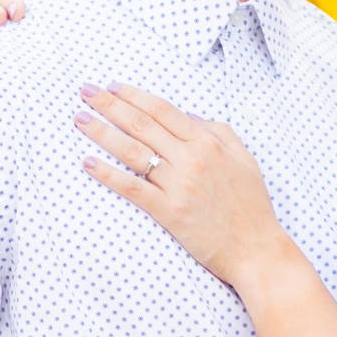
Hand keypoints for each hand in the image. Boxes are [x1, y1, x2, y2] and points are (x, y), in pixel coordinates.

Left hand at [75, 83, 287, 291]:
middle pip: (142, 124)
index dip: (134, 96)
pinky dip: (108, 174)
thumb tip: (191, 116)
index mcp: (209, 142)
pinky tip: (88, 163)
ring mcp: (179, 185)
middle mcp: (191, 158)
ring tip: (80, 119)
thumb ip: (220, 132)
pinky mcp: (169, 212)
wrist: (256, 250)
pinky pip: (132, 188)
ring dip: (102, 132)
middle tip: (85, 92)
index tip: (112, 87)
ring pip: (132, 151)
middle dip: (110, 105)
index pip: (163, 110)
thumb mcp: (245, 159)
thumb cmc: (252, 206)